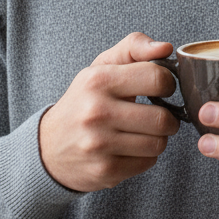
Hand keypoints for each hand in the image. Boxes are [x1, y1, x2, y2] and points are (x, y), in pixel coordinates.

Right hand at [38, 32, 180, 191]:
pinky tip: (132, 147)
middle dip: (169, 116)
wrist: (48, 147)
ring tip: (146, 130)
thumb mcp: (103, 66)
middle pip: (161, 118)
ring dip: (159, 137)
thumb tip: (166, 48)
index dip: (168, 82)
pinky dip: (147, 155)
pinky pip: (148, 162)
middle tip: (160, 113)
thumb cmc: (84, 100)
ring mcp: (99, 145)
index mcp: (99, 80)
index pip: (157, 78)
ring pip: (158, 143)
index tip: (163, 87)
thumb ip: (135, 47)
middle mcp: (97, 112)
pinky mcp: (104, 171)